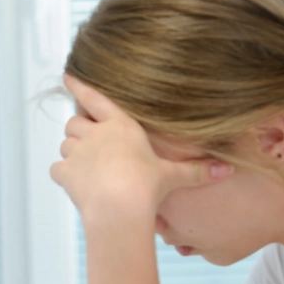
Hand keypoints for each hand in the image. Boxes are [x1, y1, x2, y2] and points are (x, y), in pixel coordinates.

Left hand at [50, 74, 231, 226]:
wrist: (120, 207)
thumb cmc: (148, 187)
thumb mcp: (173, 176)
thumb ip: (196, 170)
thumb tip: (227, 170)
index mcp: (120, 125)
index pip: (96, 98)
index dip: (80, 86)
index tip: (68, 75)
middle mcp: (95, 133)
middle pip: (75, 122)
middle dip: (79, 129)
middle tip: (88, 142)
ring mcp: (77, 151)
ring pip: (65, 144)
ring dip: (72, 152)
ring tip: (86, 167)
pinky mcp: (64, 171)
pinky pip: (57, 169)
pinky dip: (64, 175)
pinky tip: (76, 185)